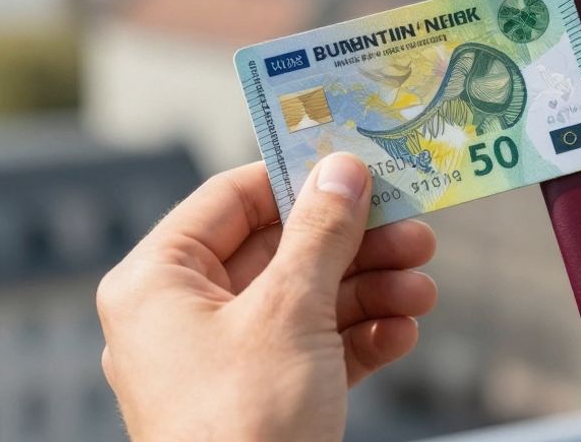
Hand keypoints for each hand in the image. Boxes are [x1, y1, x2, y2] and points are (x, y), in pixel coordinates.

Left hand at [97, 153, 437, 440]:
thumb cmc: (243, 424)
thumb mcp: (289, 313)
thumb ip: (320, 234)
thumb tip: (342, 169)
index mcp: (157, 283)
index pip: (231, 199)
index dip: (298, 178)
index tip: (360, 165)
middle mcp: (182, 316)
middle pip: (279, 251)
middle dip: (354, 244)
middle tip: (414, 230)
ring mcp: (221, 361)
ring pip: (303, 301)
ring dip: (369, 290)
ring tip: (423, 289)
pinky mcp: (258, 400)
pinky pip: (311, 350)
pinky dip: (358, 338)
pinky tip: (402, 332)